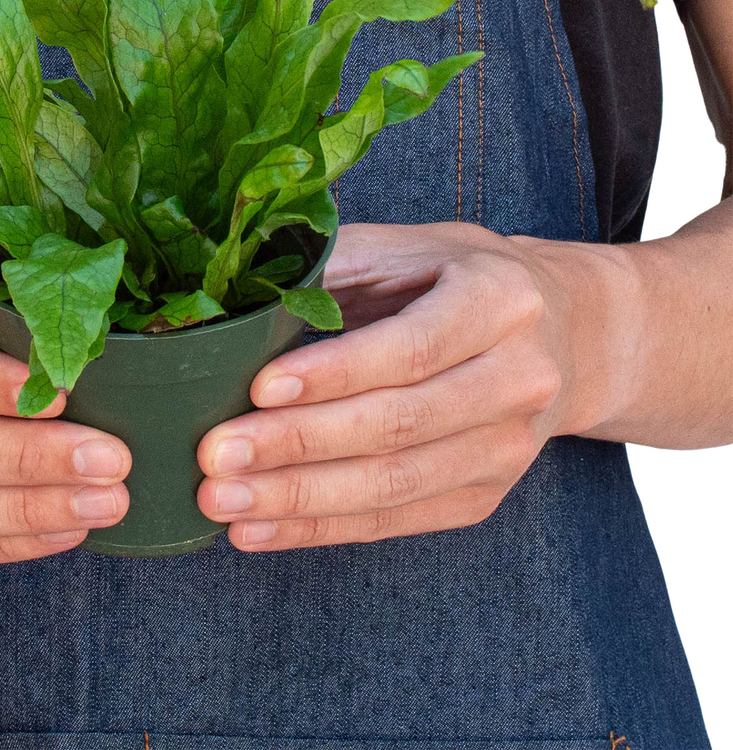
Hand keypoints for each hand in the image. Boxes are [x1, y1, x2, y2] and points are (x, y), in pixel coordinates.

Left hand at [197, 222, 626, 550]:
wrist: (560, 331)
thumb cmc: (453, 277)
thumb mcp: (404, 247)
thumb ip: (331, 265)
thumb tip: (233, 296)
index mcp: (499, 300)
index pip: (412, 347)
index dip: (335, 372)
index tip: (260, 387)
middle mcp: (520, 377)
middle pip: (400, 423)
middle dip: (298, 445)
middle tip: (214, 456)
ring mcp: (509, 446)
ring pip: (396, 484)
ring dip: (299, 499)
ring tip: (221, 501)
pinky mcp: (486, 495)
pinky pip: (396, 520)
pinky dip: (320, 528)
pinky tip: (258, 528)